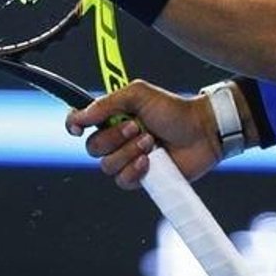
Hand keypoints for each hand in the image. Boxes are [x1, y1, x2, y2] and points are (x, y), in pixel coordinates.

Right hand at [65, 79, 221, 189]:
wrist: (201, 131)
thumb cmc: (173, 109)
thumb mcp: (139, 94)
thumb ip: (108, 103)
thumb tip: (80, 116)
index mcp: (113, 116)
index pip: (81, 122)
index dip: (73, 124)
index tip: (77, 127)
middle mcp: (117, 139)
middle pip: (92, 147)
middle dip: (114, 137)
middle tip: (137, 127)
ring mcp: (128, 160)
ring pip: (107, 166)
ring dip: (128, 152)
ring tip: (151, 142)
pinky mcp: (141, 178)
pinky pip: (123, 181)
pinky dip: (134, 170)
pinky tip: (150, 161)